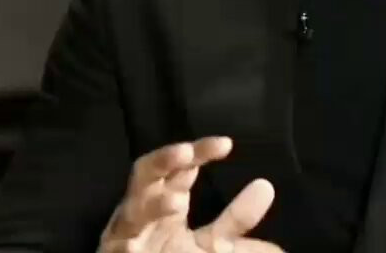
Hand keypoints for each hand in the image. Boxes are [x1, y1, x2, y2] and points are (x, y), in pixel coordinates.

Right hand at [98, 136, 283, 252]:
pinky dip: (124, 246)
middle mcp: (141, 211)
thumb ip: (236, 219)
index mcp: (165, 201)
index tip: (225, 144)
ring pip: (130, 213)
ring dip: (151, 206)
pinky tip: (133, 246)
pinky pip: (118, 248)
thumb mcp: (211, 243)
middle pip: (146, 175)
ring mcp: (125, 235)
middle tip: (185, 152)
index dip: (198, 151)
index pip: (180, 167)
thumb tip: (266, 188)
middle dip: (163, 161)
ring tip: (175, 201)